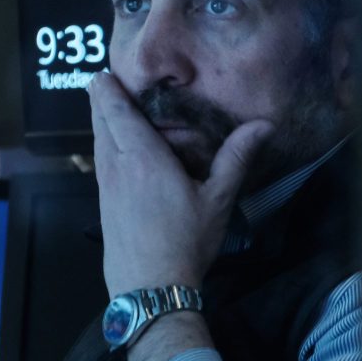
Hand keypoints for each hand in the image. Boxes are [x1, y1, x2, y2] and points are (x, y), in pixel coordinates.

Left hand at [88, 72, 270, 295]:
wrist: (150, 289)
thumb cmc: (186, 242)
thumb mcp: (218, 199)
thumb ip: (236, 158)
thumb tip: (263, 125)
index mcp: (141, 156)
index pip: (116, 111)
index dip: (107, 89)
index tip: (104, 71)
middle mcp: (116, 165)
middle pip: (100, 122)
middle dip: (101, 99)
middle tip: (108, 81)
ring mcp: (105, 186)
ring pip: (97, 142)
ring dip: (101, 123)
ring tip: (112, 109)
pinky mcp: (103, 204)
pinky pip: (100, 162)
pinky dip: (104, 145)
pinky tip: (118, 150)